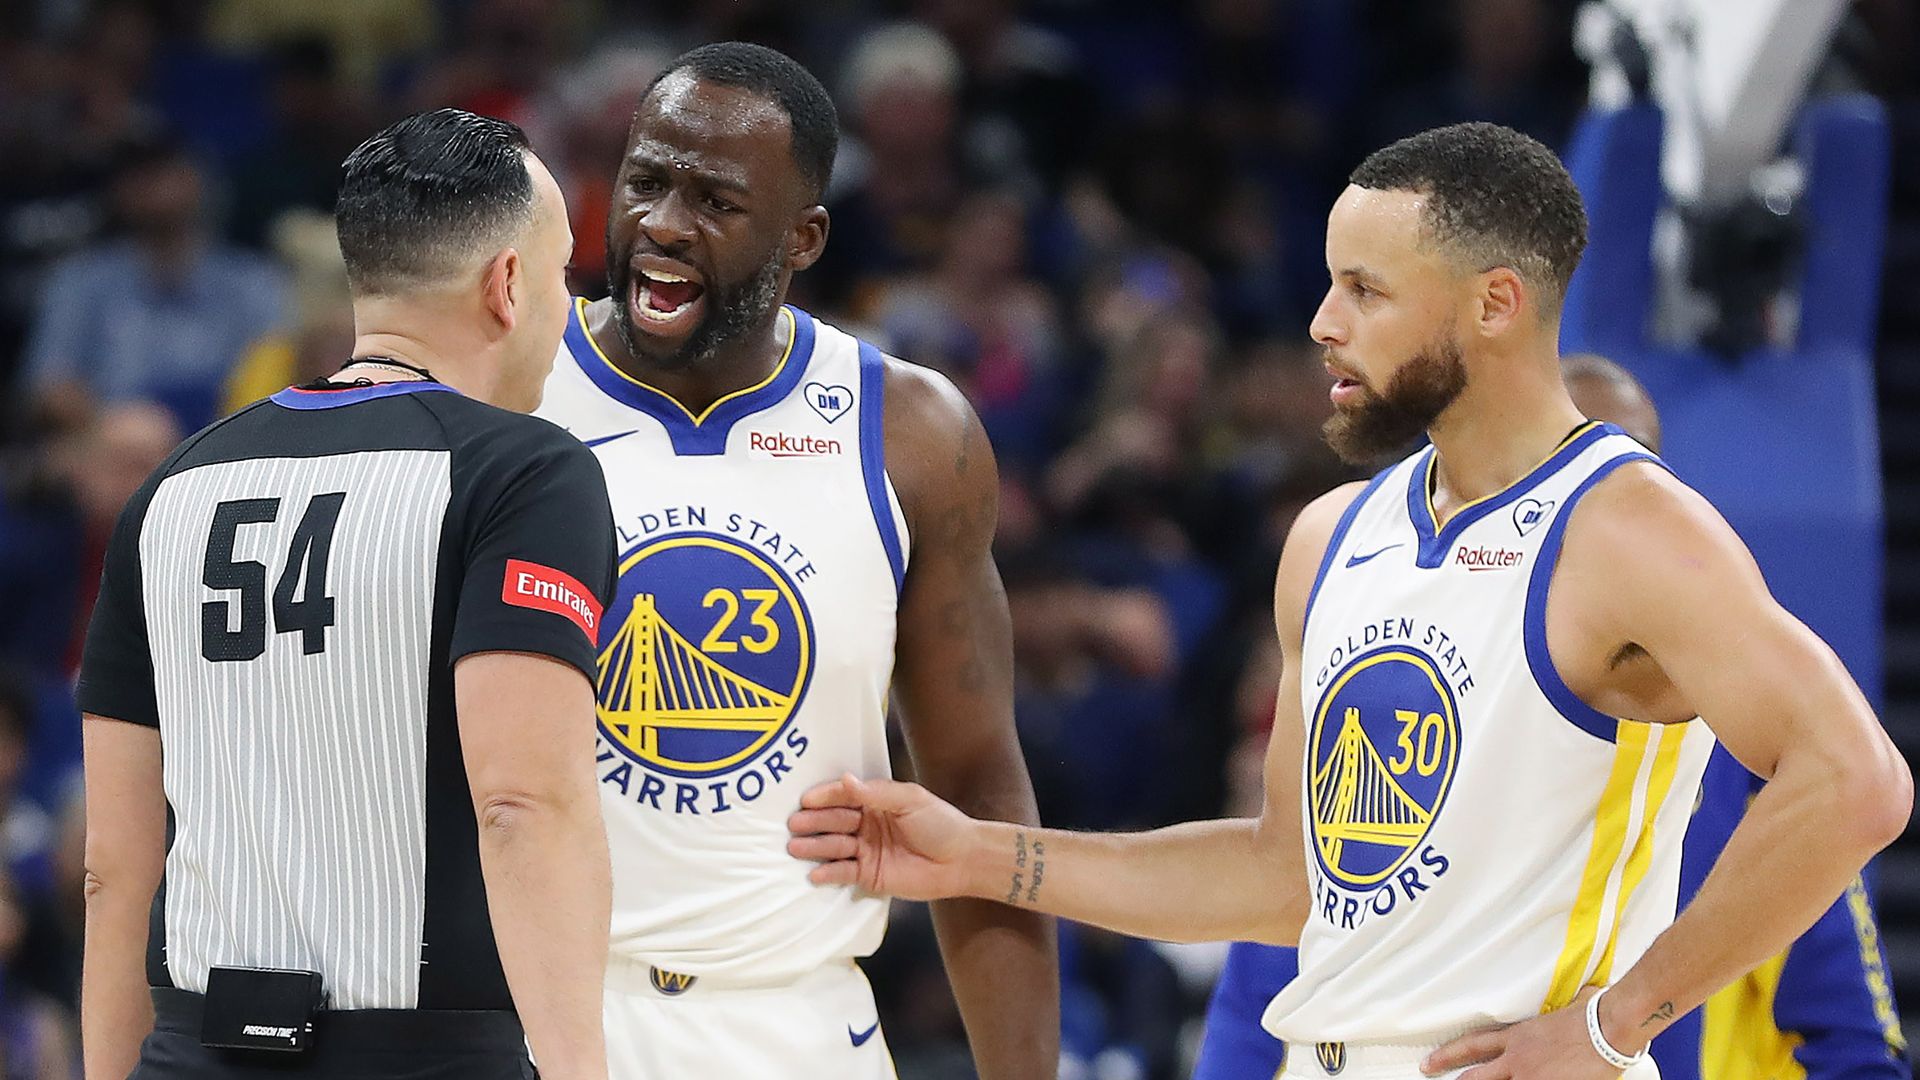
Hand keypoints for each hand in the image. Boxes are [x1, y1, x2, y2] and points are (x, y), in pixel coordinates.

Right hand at [787, 774, 981, 900]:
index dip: (825, 797)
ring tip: (796, 847)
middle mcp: (866, 825)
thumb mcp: (911, 800)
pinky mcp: (868, 876)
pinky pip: (843, 873)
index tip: (807, 800)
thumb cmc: (941, 824)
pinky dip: (828, 873)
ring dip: (815, 847)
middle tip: (795, 824)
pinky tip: (814, 873)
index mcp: (875, 802)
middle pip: (834, 821)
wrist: (963, 860)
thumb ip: (877, 792)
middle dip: (814, 822)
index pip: (844, 796)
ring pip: (834, 846)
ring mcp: (865, 851)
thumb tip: (846, 779)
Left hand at [1422, 988, 1634, 1078]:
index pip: (1474, 1045)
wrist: (1608, 1030)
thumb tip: (1579, 995)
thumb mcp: (1565, 1004)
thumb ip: (1561, 1007)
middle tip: (1433, 1076)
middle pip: (1477, 1076)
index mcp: (1517, 1037)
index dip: (1449, 1054)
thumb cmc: (1591, 1014)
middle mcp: (1518, 1059)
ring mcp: (1532, 1078)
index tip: (1431, 1062)